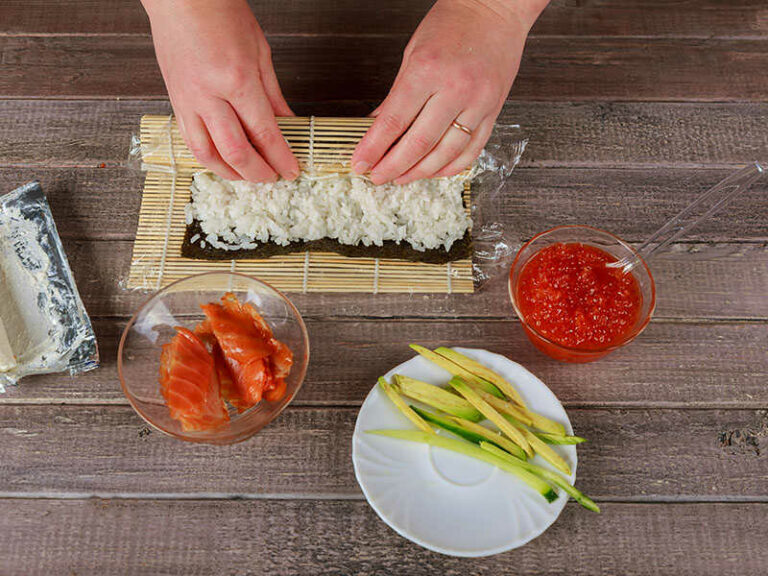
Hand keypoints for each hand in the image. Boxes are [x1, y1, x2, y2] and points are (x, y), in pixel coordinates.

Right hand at [143, 0, 297, 181]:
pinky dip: (209, 158)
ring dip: (230, 173)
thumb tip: (288, 125)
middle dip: (258, 173)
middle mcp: (209, 95)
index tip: (292, 171)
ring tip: (248, 176)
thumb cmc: (221, 13)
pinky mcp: (174, 101)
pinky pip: (190, 141)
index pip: (264, 133)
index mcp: (236, 79)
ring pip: (207, 154)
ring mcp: (187, 100)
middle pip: (236, 152)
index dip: (280, 158)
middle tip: (273, 178)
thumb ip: (274, 95)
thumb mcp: (261, 52)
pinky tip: (223, 161)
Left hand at [351, 0, 544, 184]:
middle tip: (377, 176)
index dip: (373, 148)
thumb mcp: (413, 54)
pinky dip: (451, 167)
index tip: (360, 163)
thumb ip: (396, 96)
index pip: (392, 121)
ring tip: (401, 177)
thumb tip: (376, 128)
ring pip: (445, 154)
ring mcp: (478, 102)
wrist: (494, 9)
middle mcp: (455, 89)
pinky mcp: (493, 111)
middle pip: (418, 144)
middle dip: (392, 167)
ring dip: (419, 172)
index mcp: (427, 70)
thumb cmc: (452, 24)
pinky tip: (434, 172)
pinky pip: (472, 151)